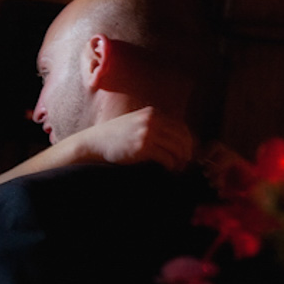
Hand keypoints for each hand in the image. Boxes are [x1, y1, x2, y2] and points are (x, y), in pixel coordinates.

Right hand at [77, 107, 193, 170]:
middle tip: (185, 163)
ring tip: (176, 168)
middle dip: (187, 152)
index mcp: (152, 113)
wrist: (95, 142)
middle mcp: (152, 120)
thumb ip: (153, 125)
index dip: (188, 141)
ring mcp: (147, 133)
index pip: (181, 127)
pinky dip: (170, 166)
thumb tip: (175, 140)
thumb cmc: (115, 136)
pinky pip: (166, 158)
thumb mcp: (136, 122)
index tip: (187, 152)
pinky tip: (167, 170)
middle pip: (182, 138)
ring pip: (177, 148)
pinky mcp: (143, 147)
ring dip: (180, 161)